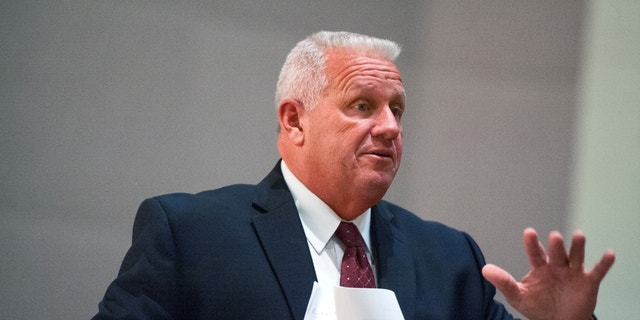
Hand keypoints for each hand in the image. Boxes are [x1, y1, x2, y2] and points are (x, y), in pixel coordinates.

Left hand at [482, 228, 614, 319]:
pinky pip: (597, 271)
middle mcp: (557, 266)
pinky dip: (604, 263)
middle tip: (554, 237)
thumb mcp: (518, 296)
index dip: (532, 243)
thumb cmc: (537, 307)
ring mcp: (573, 272)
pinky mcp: (588, 282)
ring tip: (579, 235)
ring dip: (578, 246)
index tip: (529, 232)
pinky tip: (609, 254)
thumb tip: (484, 269)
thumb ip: (503, 282)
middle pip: (556, 252)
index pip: (535, 253)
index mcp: (540, 267)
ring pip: (576, 256)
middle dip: (556, 245)